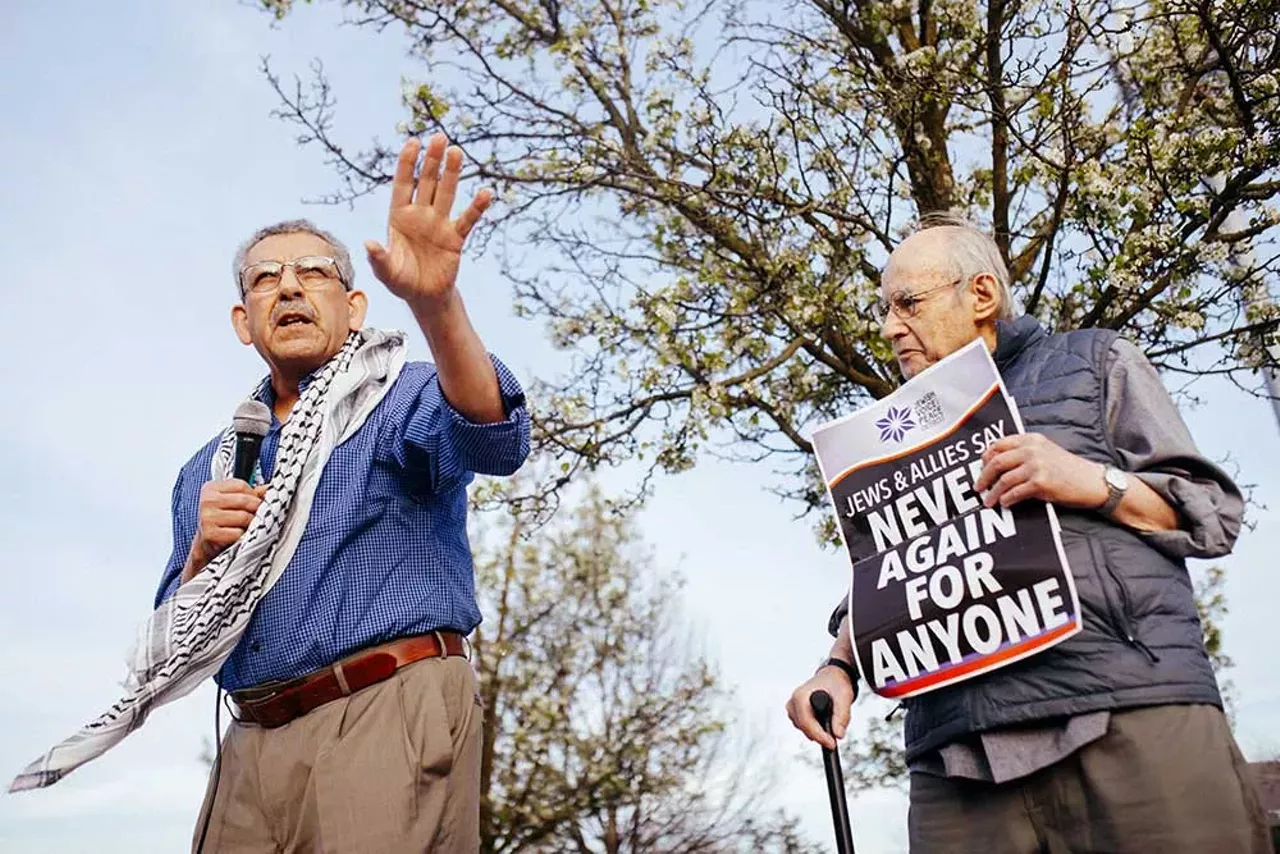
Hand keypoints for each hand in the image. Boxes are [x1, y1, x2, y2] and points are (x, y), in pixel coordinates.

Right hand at [182, 479, 266, 582]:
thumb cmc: (224, 521)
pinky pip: (238, 533)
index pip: (241, 486)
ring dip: (251, 524)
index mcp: (211, 489)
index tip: (254, 503)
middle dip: (256, 509)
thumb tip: (271, 488)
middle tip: (258, 517)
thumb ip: (252, 494)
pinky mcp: (210, 534)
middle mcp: (207, 501)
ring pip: (244, 517)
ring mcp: (207, 517)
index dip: (253, 496)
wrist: (207, 545)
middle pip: (244, 500)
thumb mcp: (233, 503)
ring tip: (249, 527)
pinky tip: (240, 537)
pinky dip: (243, 536)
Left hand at [365, 134, 491, 305]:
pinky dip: (476, 207)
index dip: (408, 163)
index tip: (413, 142)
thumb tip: (369, 242)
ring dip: (452, 173)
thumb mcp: (386, 272)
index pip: (403, 184)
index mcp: (399, 216)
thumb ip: (378, 258)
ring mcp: (439, 224)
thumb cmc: (401, 281)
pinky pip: (467, 220)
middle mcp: (420, 215)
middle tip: (440, 137)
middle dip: (432, 160)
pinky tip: (485, 193)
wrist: (424, 297)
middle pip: (427, 182)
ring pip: (447, 193)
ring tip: (457, 152)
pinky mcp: (455, 238)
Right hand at [785, 664, 856, 749]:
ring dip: (819, 730)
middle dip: (821, 735)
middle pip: (805, 728)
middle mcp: (793, 702)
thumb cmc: (836, 684)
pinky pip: (806, 728)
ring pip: (805, 730)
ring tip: (832, 720)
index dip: (820, 736)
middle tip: (836, 736)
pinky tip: (825, 719)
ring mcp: (792, 709)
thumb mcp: (844, 697)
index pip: (806, 723)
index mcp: (800, 696)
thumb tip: (838, 735)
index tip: (832, 744)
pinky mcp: (795, 714)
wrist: (832, 678)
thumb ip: (841, 716)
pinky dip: (816, 728)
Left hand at [975, 433, 1107, 509]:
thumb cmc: (1068, 469)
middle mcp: (1032, 450)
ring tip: (988, 501)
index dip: (985, 458)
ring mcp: (1037, 466)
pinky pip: (1015, 492)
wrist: (1093, 481)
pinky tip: (1004, 503)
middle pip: (997, 462)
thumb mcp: (1046, 451)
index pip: (998, 445)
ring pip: (1004, 480)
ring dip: (993, 492)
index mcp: (1031, 440)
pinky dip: (1006, 499)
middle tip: (978, 487)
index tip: (981, 469)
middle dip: (984, 476)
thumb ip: (1024, 452)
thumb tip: (996, 464)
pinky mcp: (1041, 483)